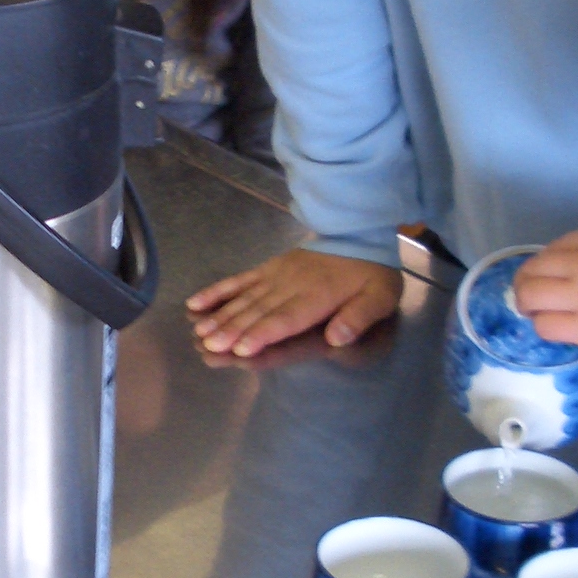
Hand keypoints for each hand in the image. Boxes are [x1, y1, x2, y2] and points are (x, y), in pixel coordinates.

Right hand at [187, 249, 400, 356]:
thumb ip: (358, 317)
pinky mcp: (267, 268)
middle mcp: (290, 286)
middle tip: (208, 345)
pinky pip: (239, 280)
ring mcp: (275, 275)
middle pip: (258, 311)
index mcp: (317, 296)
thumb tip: (337, 337)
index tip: (240, 347)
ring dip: (221, 315)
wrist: (358, 230)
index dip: (262, 333)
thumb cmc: (370, 271)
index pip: (285, 318)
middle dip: (232, 329)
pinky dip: (217, 291)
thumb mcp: (380, 296)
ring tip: (200, 332)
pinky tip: (197, 303)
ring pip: (244, 298)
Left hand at [511, 229, 577, 362]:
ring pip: (530, 295)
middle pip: (534, 269)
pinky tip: (556, 330)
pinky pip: (546, 325)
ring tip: (537, 314)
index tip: (549, 276)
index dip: (546, 264)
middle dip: (527, 284)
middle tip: (532, 298)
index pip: (555, 247)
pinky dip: (545, 328)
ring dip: (529, 306)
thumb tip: (572, 273)